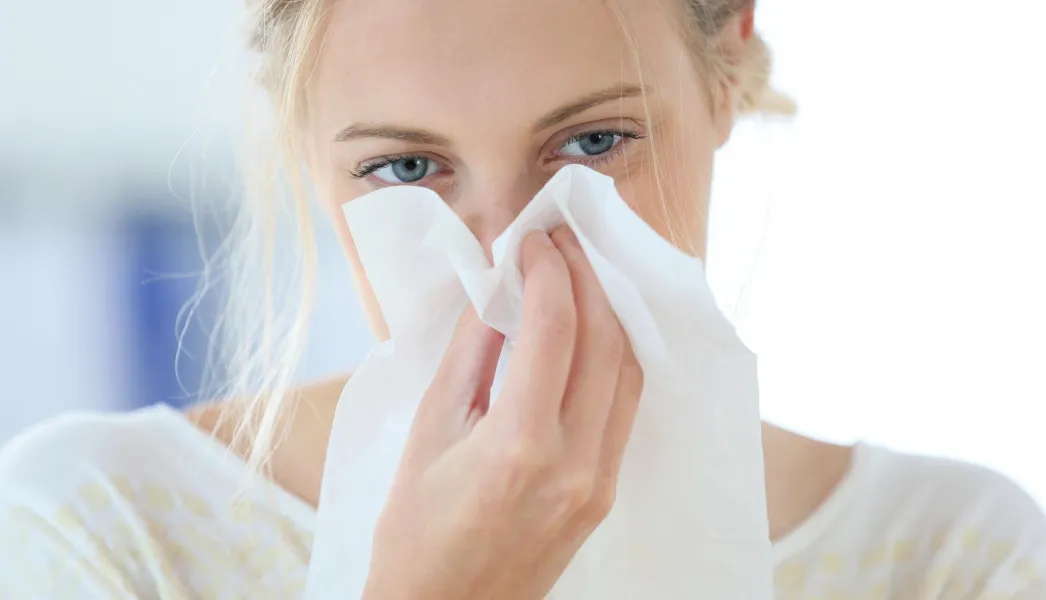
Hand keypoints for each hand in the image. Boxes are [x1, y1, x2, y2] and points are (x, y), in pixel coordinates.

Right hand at [363, 226, 643, 599]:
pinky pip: (626, 406)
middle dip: (586, 277)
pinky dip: (615, 357)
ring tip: (578, 274)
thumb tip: (495, 284)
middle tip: (560, 242)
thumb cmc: (415, 532)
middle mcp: (576, 462)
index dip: (546, 269)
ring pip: (630, 371)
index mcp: (521, 445)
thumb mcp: (428, 430)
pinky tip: (590, 330)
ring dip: (609, 312)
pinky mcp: (605, 492)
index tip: (530, 239)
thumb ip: (472, 351)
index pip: (555, 328)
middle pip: (606, 341)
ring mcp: (600, 481)